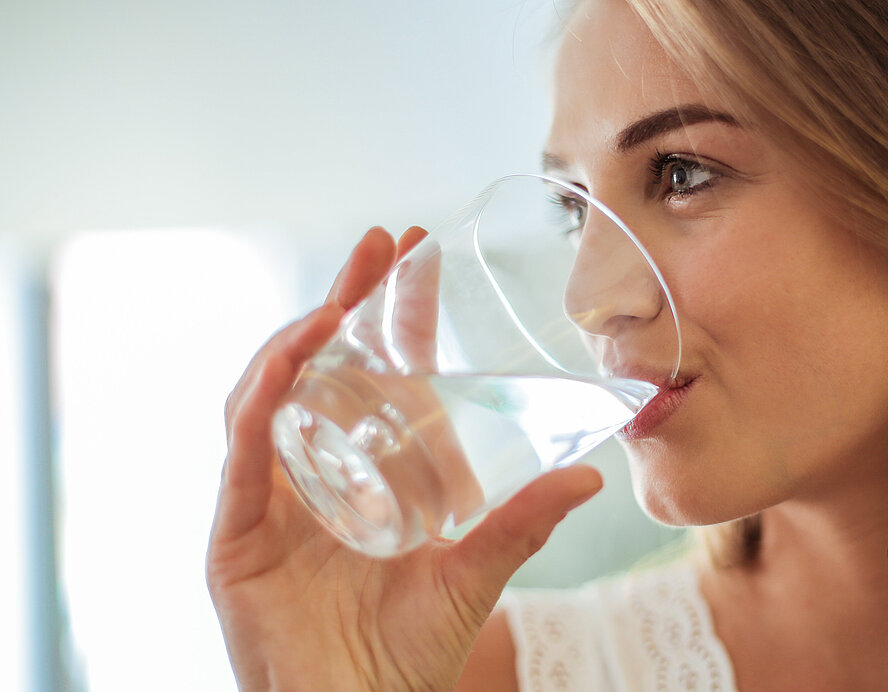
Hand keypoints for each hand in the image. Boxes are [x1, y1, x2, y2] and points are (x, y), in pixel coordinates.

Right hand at [206, 227, 602, 691]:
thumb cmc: (408, 652)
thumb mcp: (475, 570)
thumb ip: (524, 522)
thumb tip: (590, 477)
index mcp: (362, 469)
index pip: (372, 371)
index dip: (388, 310)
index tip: (413, 253)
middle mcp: (310, 470)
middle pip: (317, 364)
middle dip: (343, 298)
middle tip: (380, 245)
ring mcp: (269, 496)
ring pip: (269, 391)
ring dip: (301, 333)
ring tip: (341, 294)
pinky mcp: (237, 529)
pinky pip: (244, 448)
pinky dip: (264, 396)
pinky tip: (295, 356)